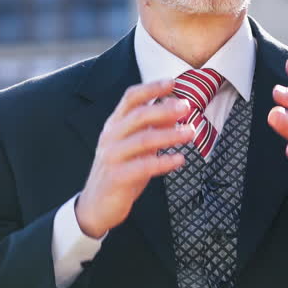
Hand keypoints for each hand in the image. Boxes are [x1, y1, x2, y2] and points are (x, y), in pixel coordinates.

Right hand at [75, 78, 195, 237]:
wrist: (96, 205)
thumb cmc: (121, 171)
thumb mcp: (136, 146)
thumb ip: (153, 128)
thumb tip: (176, 110)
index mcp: (115, 125)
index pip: (130, 98)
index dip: (151, 88)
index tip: (173, 82)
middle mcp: (111, 137)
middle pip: (138, 115)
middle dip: (165, 109)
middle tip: (187, 107)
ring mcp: (112, 157)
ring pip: (143, 140)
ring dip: (170, 135)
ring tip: (191, 133)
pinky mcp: (117, 178)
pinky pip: (143, 167)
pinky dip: (164, 162)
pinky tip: (180, 160)